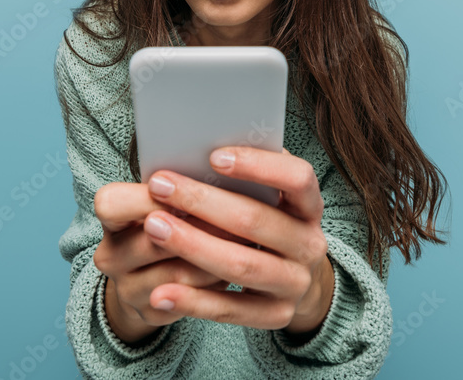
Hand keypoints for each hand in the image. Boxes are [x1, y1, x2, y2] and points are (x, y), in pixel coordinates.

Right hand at [92, 182, 252, 337]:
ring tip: (249, 239)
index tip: (175, 186)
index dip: (144, 197)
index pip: (111, 205)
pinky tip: (239, 265)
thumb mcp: (162, 201)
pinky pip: (192, 301)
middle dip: (199, 226)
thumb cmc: (166, 221)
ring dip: (217, 256)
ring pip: (179, 274)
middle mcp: (112, 257)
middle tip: (240, 212)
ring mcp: (128, 291)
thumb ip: (180, 189)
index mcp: (111, 220)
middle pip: (153, 241)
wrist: (146, 276)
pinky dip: (218, 281)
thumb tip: (224, 172)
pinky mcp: (151, 314)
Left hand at [141, 146, 334, 337]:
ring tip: (153, 228)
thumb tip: (199, 146)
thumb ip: (246, 177)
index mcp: (310, 206)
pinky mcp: (276, 316)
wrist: (294, 281)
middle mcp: (310, 244)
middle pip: (256, 221)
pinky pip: (231, 309)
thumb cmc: (267, 223)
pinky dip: (193, 301)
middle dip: (203, 202)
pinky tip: (161, 292)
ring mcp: (296, 283)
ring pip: (242, 265)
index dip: (258, 166)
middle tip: (159, 185)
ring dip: (193, 245)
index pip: (298, 178)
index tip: (213, 156)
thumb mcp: (269, 199)